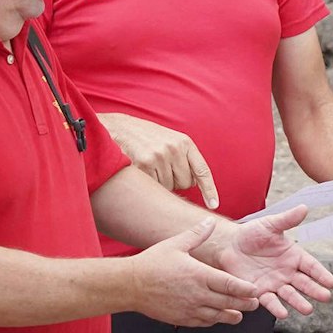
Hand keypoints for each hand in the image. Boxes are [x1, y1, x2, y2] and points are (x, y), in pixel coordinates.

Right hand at [103, 113, 219, 209]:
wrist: (119, 128)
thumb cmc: (147, 138)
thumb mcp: (171, 141)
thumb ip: (185, 158)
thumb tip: (194, 184)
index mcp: (185, 143)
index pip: (202, 170)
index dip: (209, 189)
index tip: (213, 204)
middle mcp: (174, 149)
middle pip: (186, 183)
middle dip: (176, 181)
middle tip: (163, 167)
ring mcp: (159, 156)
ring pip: (170, 187)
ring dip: (161, 182)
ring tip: (150, 166)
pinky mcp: (143, 164)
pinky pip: (155, 186)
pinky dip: (150, 183)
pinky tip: (142, 170)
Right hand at [130, 219, 263, 326]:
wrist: (130, 285)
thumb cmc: (152, 263)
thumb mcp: (176, 244)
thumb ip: (197, 235)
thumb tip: (210, 221)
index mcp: (199, 275)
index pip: (230, 285)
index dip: (246, 290)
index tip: (256, 290)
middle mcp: (197, 294)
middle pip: (229, 303)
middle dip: (245, 304)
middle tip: (255, 303)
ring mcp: (189, 308)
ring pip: (218, 316)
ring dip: (231, 316)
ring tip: (240, 314)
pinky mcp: (181, 318)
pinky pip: (203, 323)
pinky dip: (213, 321)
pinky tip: (217, 317)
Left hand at [213, 206, 332, 317]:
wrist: (229, 245)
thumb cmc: (251, 233)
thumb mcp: (270, 224)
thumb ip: (287, 219)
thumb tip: (304, 208)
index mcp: (293, 256)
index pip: (311, 266)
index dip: (321, 274)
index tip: (331, 282)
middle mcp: (287, 272)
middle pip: (304, 283)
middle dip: (315, 291)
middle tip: (325, 297)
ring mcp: (274, 283)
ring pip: (290, 295)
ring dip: (299, 302)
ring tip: (307, 309)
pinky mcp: (259, 291)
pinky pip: (269, 301)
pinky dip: (276, 307)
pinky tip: (283, 313)